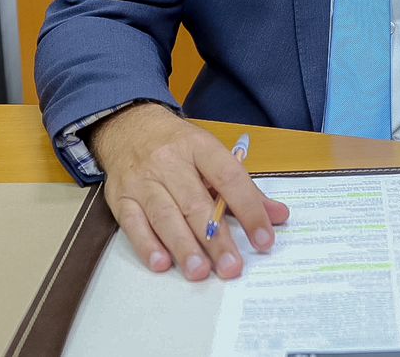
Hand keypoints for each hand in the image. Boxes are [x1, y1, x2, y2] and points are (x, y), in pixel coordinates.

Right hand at [89, 104, 289, 280]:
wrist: (129, 127)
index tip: (264, 239)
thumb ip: (245, 189)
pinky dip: (147, 245)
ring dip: (183, 246)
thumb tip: (279, 216)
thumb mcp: (213, 155)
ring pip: (165, 215)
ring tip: (200, 271)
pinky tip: (162, 263)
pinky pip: (133, 223)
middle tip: (231, 267)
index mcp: (199, 146)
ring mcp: (142, 180)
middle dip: (215, 239)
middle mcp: (170, 161)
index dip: (249, 209)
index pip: (229, 178)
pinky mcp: (120, 197)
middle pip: (195, 203)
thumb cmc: (179, 147)